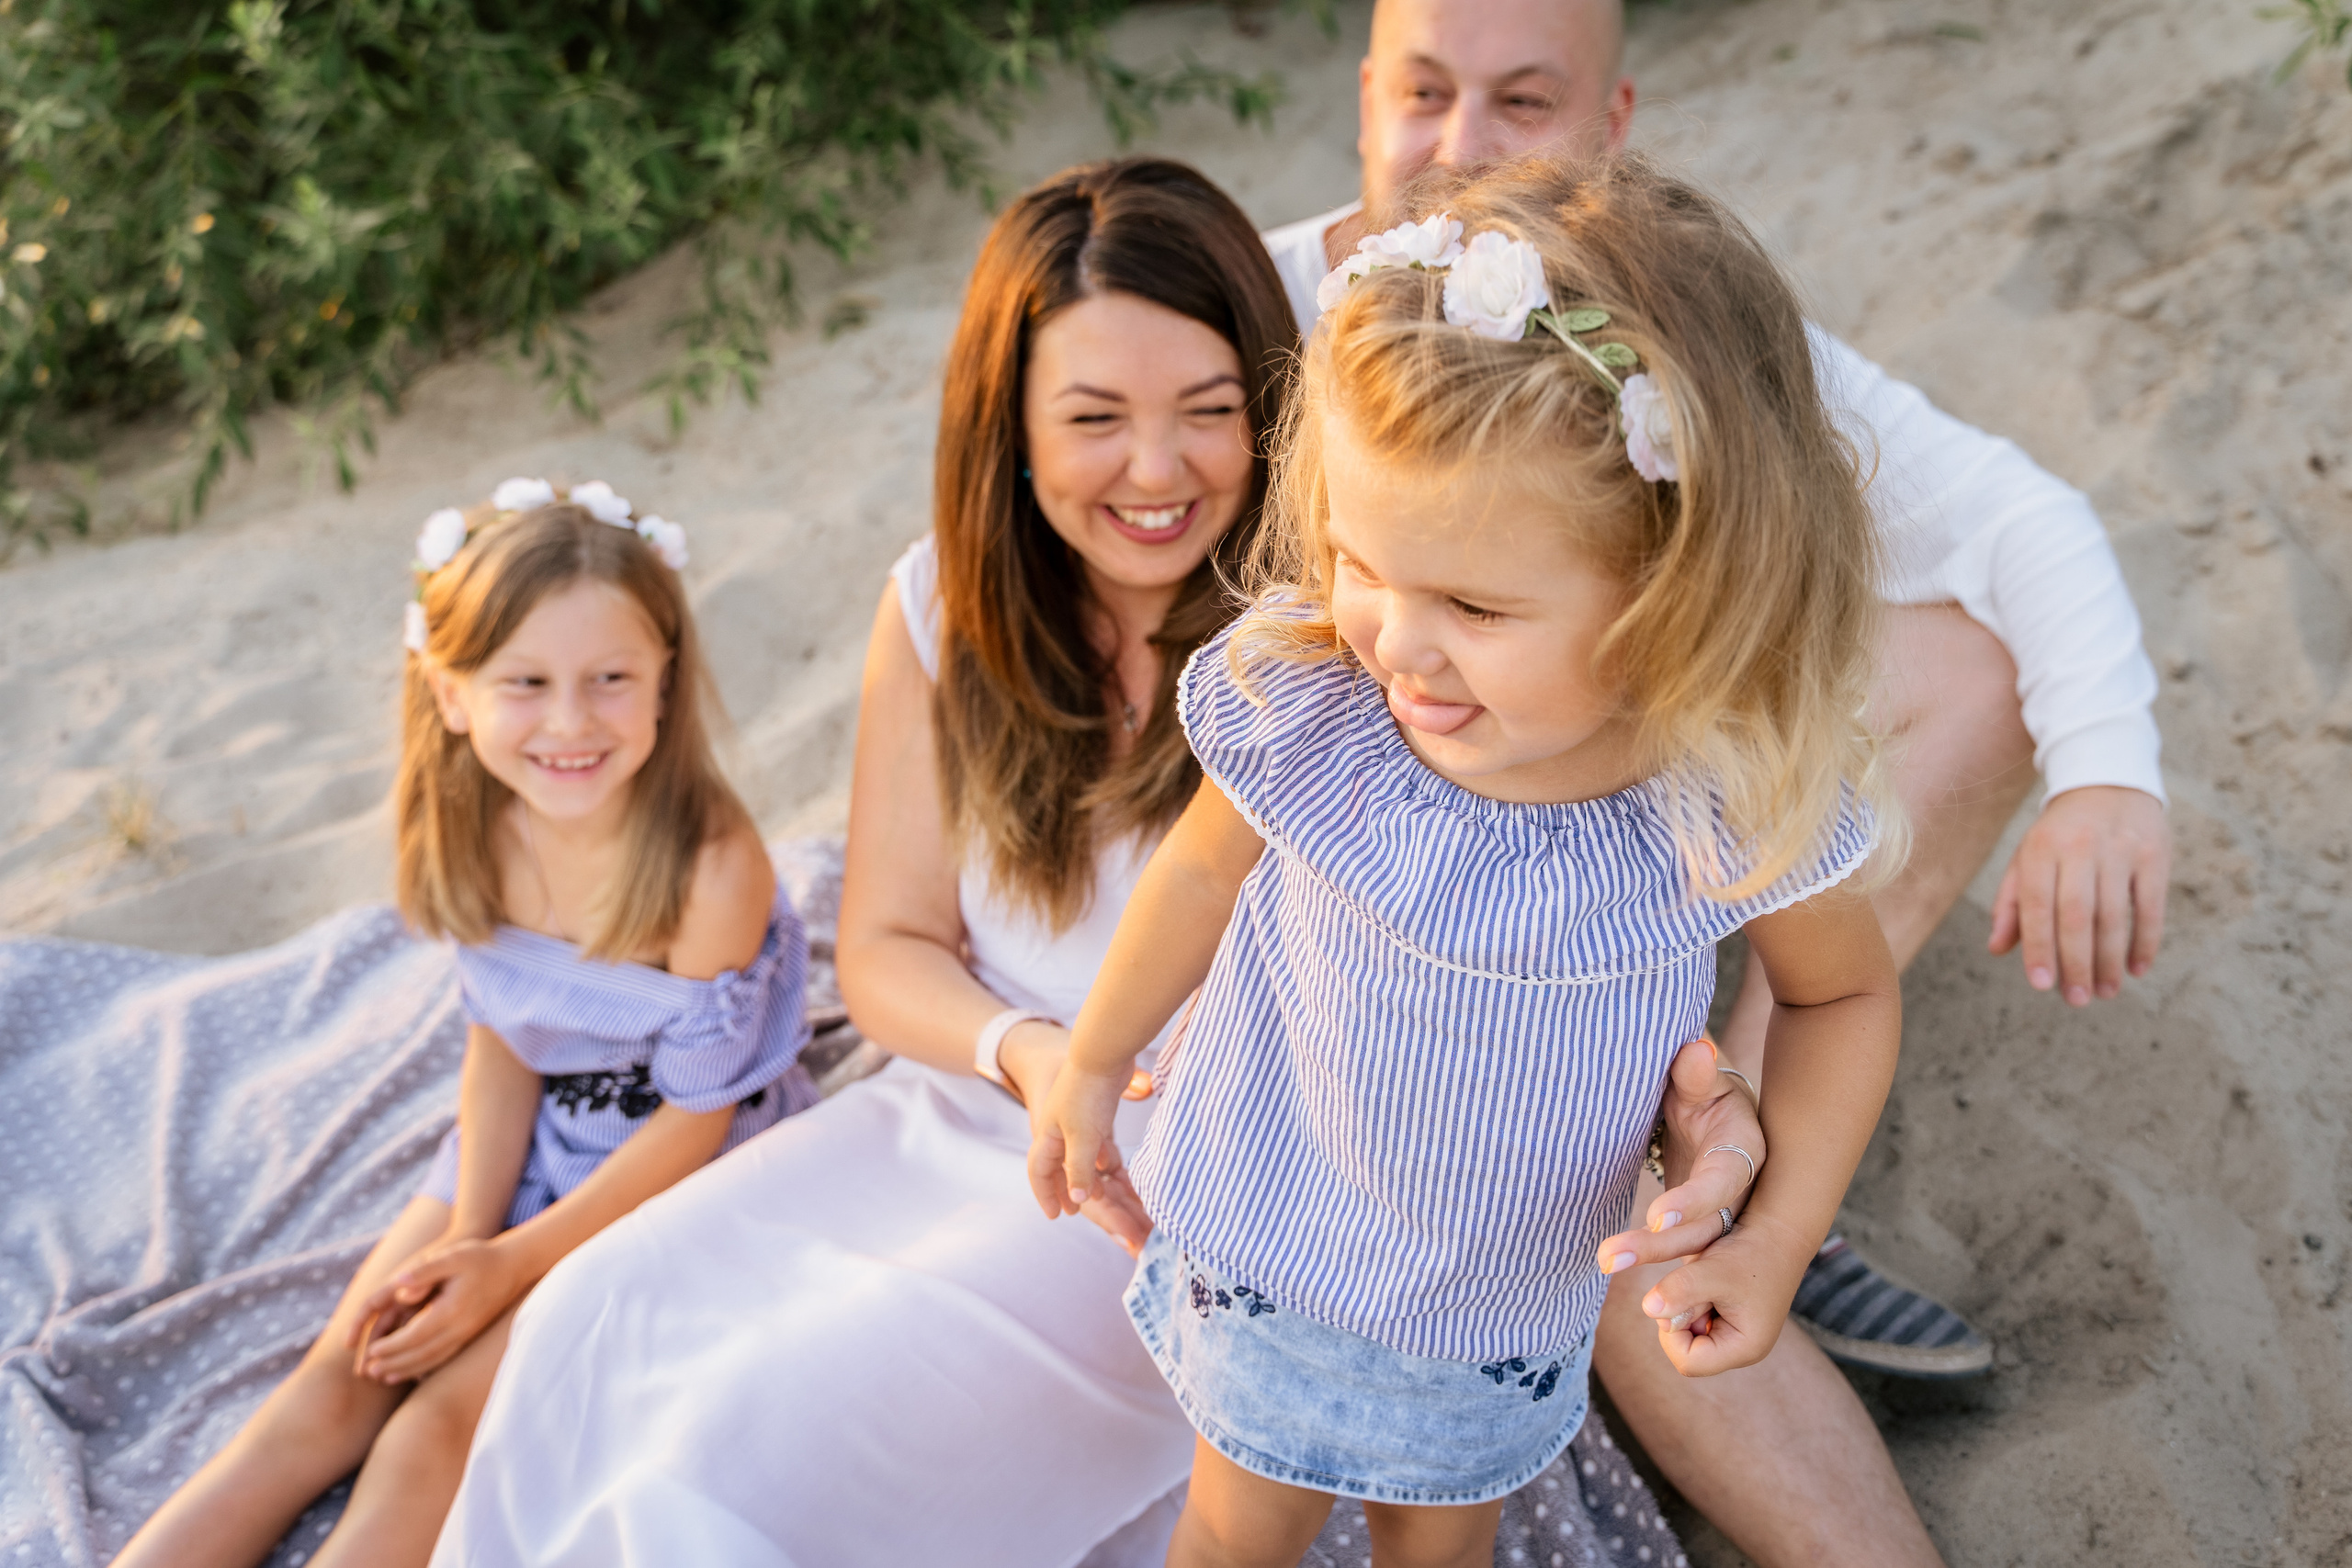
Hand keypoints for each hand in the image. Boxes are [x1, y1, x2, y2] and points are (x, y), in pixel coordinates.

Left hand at [348, 1233, 527, 1382]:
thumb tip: (398, 1285)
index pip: (416, 1335)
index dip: (392, 1346)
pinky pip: (444, 1357)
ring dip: (406, 1370)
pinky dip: (425, 1368)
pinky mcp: (469, 1334)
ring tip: (383, 1378)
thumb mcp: (452, 1256)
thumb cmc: (480, 1257)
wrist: (514, 1265)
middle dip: (393, 1364)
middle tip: (368, 1373)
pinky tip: (412, 1373)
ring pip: (433, 1359)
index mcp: (452, 1310)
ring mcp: (467, 1333)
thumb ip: (424, 1271)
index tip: (371, 1352)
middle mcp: (460, 1327)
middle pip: (422, 1353)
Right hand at [1025, 1050, 1131, 1220]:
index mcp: (1048, 1135)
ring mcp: (1078, 1119)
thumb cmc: (1088, 1093)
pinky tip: (1113, 1165)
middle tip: (1074, 1210)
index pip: (1039, 1172)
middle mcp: (1060, 1129)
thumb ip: (1080, 1169)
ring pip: (1079, 1155)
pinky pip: (1095, 1142)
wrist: (1104, 1050)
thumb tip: (1079, 1199)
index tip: (1056, 1215)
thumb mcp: (1083, 1137)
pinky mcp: (1097, 1111)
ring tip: (1099, 1193)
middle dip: (1066, 1190)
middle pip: (1059, 1167)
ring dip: (1087, 1175)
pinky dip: (1102, 1156)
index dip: (1046, 1194)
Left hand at [1595, 1037, 1765, 1277]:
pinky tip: (1635, 1293)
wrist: (1713, 1110)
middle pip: (1708, 1227)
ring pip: (1696, 1248)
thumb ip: (1693, 1074)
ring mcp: (1726, 1214)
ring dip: (1654, 1262)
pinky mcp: (1706, 1229)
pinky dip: (1670, 1282)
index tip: (1657, 1217)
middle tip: (1609, 1258)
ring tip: (1607, 1264)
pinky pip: (1689, 1258)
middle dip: (1660, 1246)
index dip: (1693, 1201)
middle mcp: (1742, 1190)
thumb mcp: (1701, 1078)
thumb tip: (1695, 1050)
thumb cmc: (1702, 1088)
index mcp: (1745, 1149)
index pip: (1723, 1182)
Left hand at [1636, 1210, 1810, 1376]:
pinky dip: (1692, 1296)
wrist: (1779, 1230)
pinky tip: (1707, 1276)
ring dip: (1685, 1302)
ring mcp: (1734, 1335)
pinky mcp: (1728, 1319)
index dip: (1672, 1332)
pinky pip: (1694, 1316)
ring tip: (1706, 1277)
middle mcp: (1741, 1348)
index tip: (1677, 1297)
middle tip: (1696, 1283)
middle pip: (1685, 1349)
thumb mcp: (1714, 1269)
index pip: (1688, 1361)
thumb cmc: (1753, 1251)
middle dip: (1680, 1314)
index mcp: (1745, 1348)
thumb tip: (1649, 1308)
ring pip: (1687, 1331)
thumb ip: (1681, 1291)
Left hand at [1989, 785, 2169, 1005]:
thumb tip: (1997, 949)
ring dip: (2110, 960)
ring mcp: (2120, 850)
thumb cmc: (2060, 834)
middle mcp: (2080, 848)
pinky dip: (2145, 941)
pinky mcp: (2154, 854)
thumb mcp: (2027, 858)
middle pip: (2077, 915)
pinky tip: (2136, 968)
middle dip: (2076, 962)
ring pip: (2115, 915)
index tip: (2041, 986)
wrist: (2108, 782)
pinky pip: (2151, 906)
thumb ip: (2012, 903)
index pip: (2038, 906)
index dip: (2039, 948)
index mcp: (2041, 849)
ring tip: (2105, 992)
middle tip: (2077, 1000)